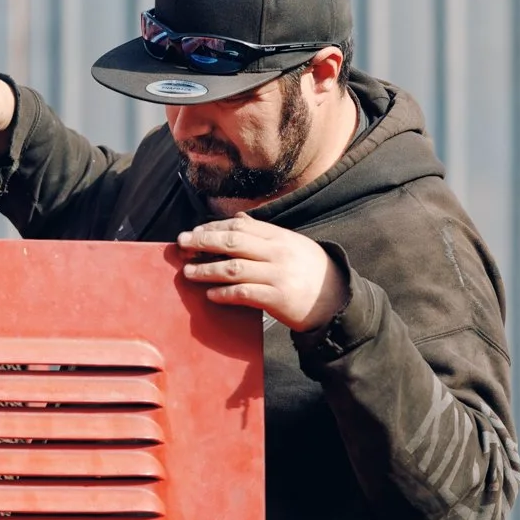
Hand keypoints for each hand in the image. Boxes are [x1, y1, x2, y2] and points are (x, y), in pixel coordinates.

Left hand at [177, 220, 348, 333]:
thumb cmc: (310, 272)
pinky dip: (223, 294)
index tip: (195, 231)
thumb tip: (239, 219)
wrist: (337, 301)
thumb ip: (265, 234)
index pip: (240, 226)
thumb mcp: (291, 245)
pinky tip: (210, 295)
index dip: (214, 227)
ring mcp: (277, 275)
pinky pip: (243, 294)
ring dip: (206, 269)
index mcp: (280, 237)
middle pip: (232, 242)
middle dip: (203, 241)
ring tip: (188, 272)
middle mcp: (277, 253)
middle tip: (182, 244)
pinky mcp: (277, 299)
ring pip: (233, 268)